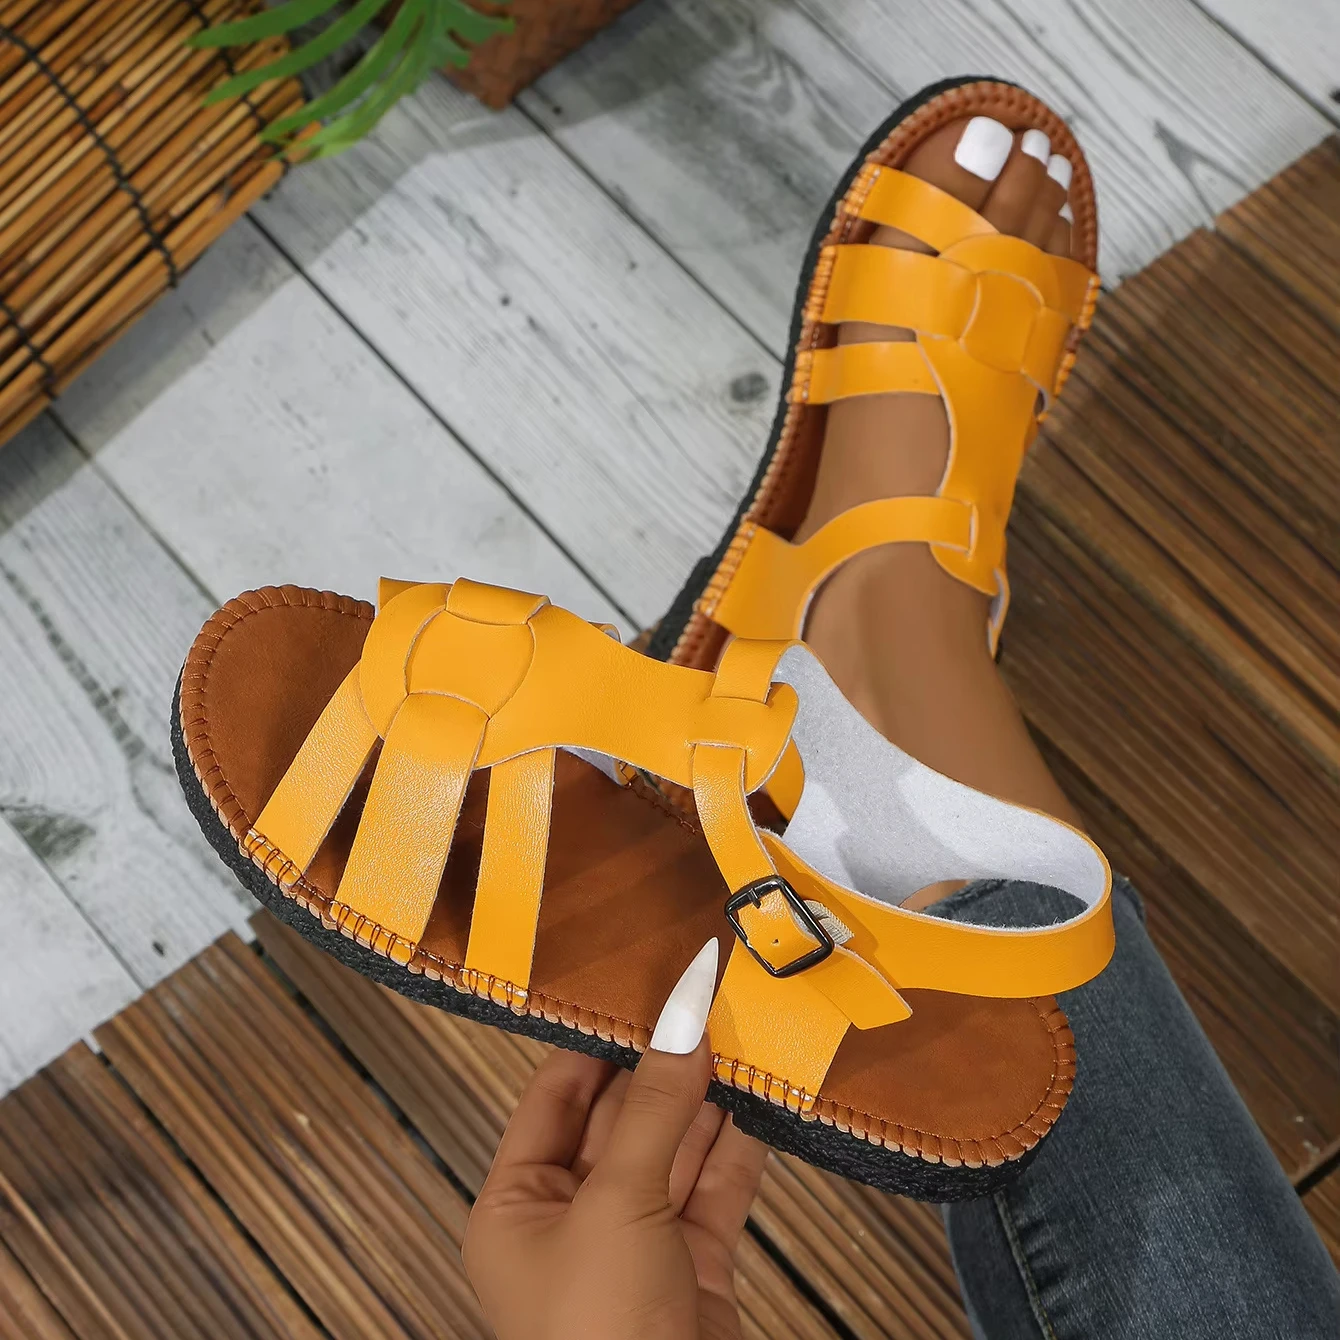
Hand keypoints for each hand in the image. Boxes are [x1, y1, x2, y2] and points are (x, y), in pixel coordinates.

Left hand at [463, 940, 766, 1339]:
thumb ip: (656, 1109)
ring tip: (740, 1031)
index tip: (639, 987)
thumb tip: (681, 1022)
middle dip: (663, 1064)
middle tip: (703, 1000)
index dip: (597, 1041)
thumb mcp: (616, 1205)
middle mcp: (572, 1221)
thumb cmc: (597, 1339)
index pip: (555, 1098)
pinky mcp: (693, 1268)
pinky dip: (739, 1145)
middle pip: (621, 1118)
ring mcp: (636, 1245)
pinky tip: (762, 1097)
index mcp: (516, 1207)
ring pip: (674, 1149)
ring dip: (708, 1097)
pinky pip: (715, 1189)